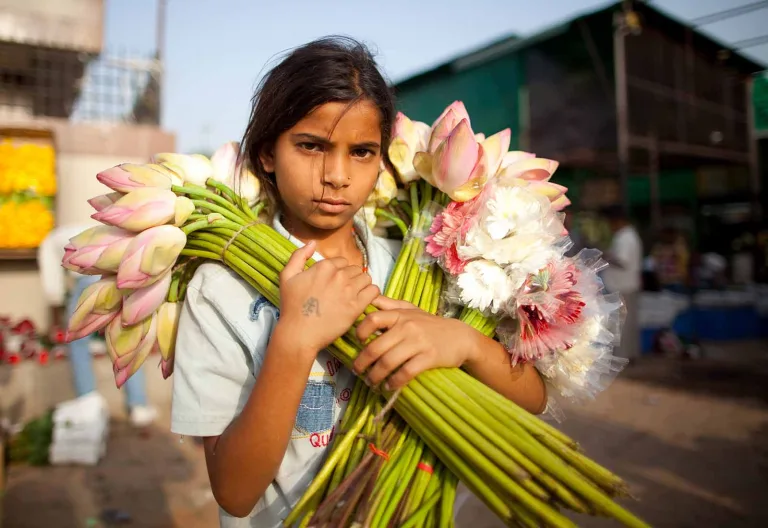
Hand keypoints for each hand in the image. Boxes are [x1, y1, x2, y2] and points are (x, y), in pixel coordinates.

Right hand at [278, 241, 378, 354]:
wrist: (299, 334)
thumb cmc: (291, 307)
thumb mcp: (287, 276)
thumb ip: (299, 256)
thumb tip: (312, 243)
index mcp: (324, 266)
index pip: (342, 261)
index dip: (339, 271)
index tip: (334, 283)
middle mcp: (339, 275)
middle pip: (355, 269)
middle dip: (351, 278)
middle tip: (343, 291)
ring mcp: (349, 290)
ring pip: (366, 278)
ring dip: (362, 285)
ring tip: (354, 296)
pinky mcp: (357, 306)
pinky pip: (374, 291)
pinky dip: (371, 294)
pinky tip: (363, 301)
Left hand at [352, 296, 481, 389]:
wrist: (461, 337)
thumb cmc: (431, 324)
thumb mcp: (411, 310)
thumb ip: (389, 304)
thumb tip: (368, 299)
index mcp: (400, 314)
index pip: (372, 319)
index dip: (360, 332)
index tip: (358, 342)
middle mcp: (407, 327)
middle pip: (376, 347)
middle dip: (362, 363)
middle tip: (357, 372)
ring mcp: (418, 342)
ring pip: (388, 362)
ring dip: (375, 376)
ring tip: (371, 382)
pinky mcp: (428, 357)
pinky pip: (405, 373)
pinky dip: (394, 382)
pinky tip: (389, 386)